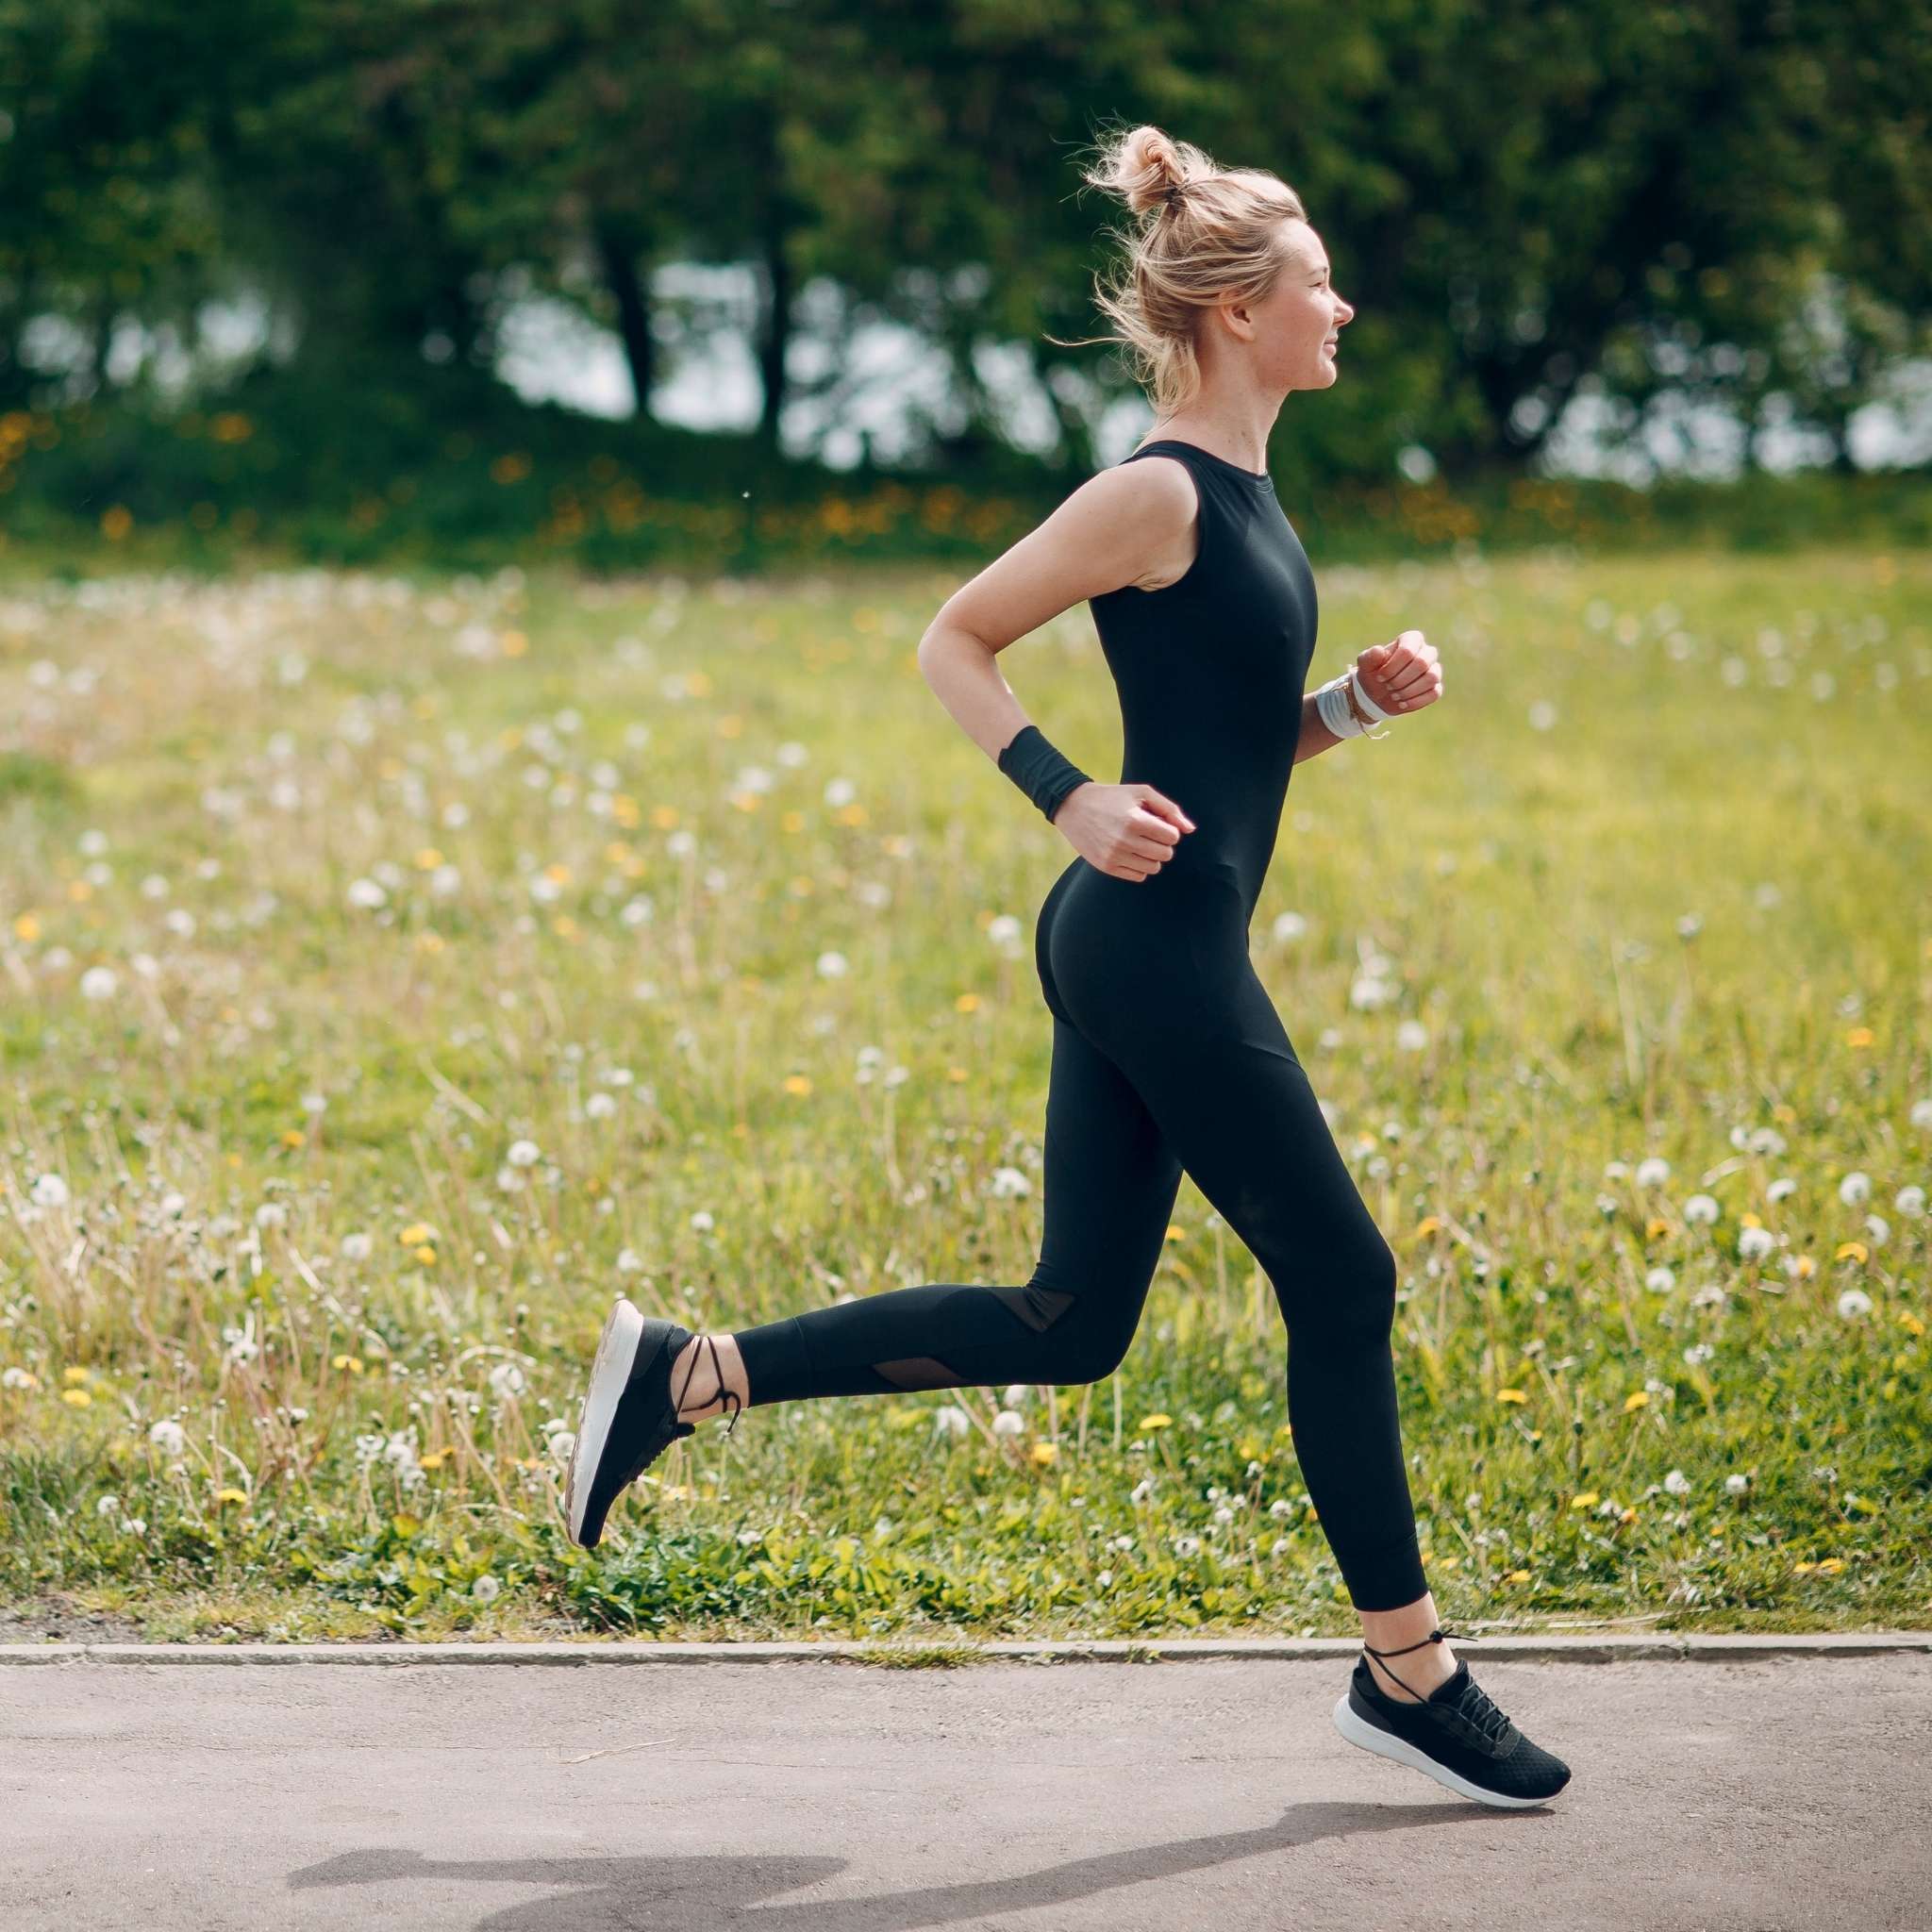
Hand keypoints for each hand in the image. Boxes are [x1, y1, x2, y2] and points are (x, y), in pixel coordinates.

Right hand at [1051, 782, 1194, 881]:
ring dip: (1152, 856)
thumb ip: (1170, 809)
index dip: (1169, 830)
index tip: (1158, 823)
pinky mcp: (1106, 866)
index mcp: (1135, 820)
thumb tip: (1190, 829)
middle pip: (1166, 854)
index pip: (1173, 837)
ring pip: (1154, 868)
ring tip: (1140, 843)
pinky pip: (1138, 876)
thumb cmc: (1114, 798)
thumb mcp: (1142, 793)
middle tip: (1150, 834)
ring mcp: (1114, 856)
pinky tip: (1130, 852)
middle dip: (1163, 844)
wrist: (1074, 807)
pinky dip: (1140, 866)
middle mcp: (1124, 840)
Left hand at [1355, 629, 1442, 718]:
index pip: (1407, 651)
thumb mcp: (1365, 664)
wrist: (1376, 695)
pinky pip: (1434, 693)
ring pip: (1431, 677)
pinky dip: (1415, 701)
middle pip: (1422, 663)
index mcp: (1411, 640)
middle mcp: (1426, 652)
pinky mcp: (1436, 688)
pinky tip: (1401, 704)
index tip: (1379, 677)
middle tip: (1388, 687)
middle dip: (1401, 679)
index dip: (1392, 667)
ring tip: (1394, 696)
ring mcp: (1434, 670)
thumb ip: (1369, 656)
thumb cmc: (1373, 673)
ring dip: (1409, 690)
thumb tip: (1379, 650)